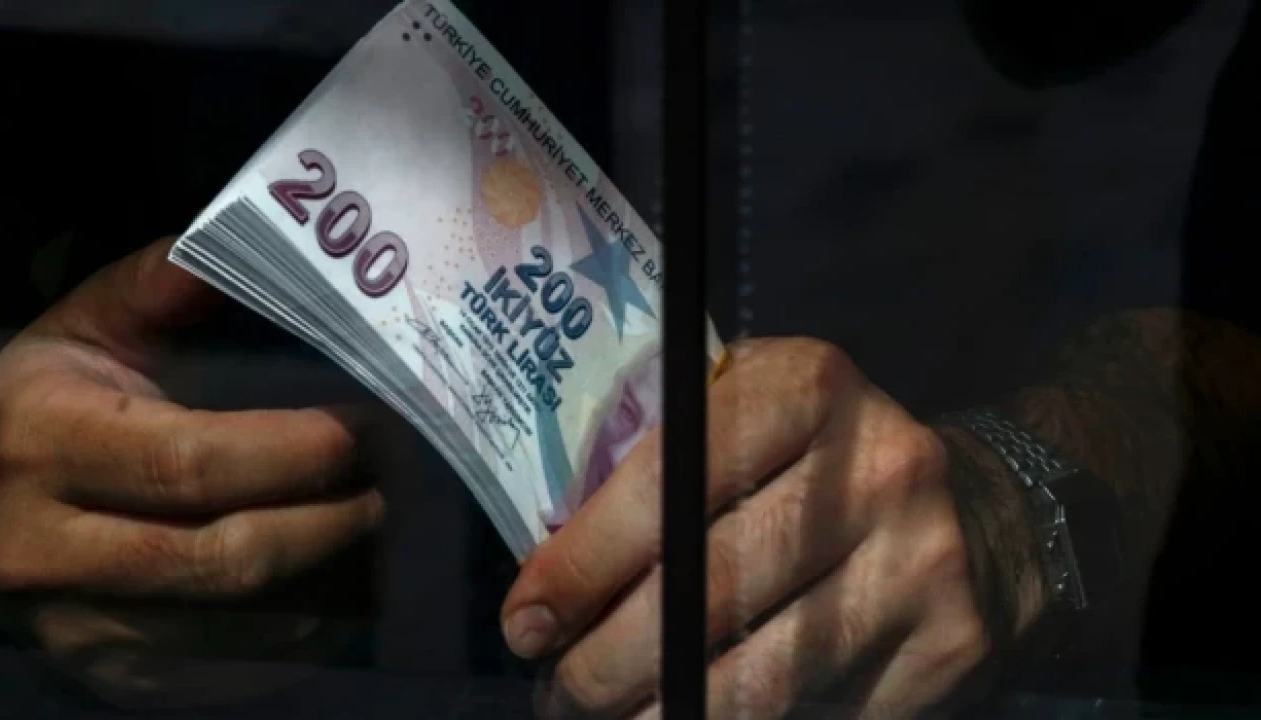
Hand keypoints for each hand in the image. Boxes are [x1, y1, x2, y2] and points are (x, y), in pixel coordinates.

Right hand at [0, 238, 383, 707]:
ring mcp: (82, 630)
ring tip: (379, 517)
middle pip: (226, 556)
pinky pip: (242, 663)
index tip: (367, 427)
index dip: (295, 451)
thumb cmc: (56, 406)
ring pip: (245, 623)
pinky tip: (343, 573)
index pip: (191, 461)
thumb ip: (163, 284)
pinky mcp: (122, 676)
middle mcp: (45, 550)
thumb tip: (253, 230)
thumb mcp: (89, 329)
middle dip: (334, 520)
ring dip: (334, 575)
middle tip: (395, 478)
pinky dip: (311, 623)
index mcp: (41, 443)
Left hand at [502, 338, 1042, 718]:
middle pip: (712, 589)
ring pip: (765, 675)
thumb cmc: (824, 463)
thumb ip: (669, 460)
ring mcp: (922, 561)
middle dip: (609, 661)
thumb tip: (552, 569)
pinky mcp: (951, 648)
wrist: (984, 511)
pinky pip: (821, 714)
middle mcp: (876, 466)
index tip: (527, 621)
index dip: (587, 560)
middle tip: (560, 692)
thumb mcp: (755, 414)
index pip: (673, 476)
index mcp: (808, 386)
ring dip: (666, 715)